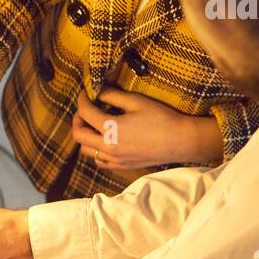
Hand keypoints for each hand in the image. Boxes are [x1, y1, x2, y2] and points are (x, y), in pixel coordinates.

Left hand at [73, 89, 223, 170]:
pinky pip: (99, 161)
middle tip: (84, 110)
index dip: (82, 100)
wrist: (180, 141)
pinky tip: (104, 141)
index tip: (84, 94)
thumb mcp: (136, 102)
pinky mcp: (122, 166)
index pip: (85, 113)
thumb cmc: (161, 118)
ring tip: (94, 126)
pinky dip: (95, 151)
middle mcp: (108, 147)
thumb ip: (113, 96)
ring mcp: (114, 159)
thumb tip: (98, 93)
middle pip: (79, 135)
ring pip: (86, 151)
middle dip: (77, 119)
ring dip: (85, 137)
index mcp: (110, 128)